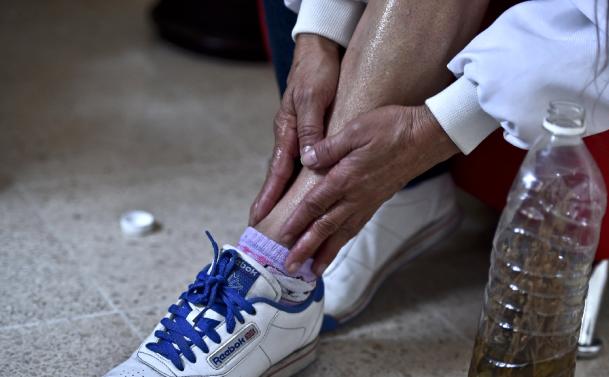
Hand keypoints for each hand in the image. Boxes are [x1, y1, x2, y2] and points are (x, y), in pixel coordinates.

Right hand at [249, 34, 340, 225]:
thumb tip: (307, 160)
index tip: (259, 218)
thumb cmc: (316, 72)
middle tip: (262, 228)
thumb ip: (311, 129)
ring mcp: (297, 134)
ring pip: (289, 171)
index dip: (269, 197)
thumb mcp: (314, 99)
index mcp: (287, 131)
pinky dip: (298, 179)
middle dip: (270, 203)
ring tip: (279, 218)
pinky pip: (301, 161)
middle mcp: (289, 136)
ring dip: (283, 195)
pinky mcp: (307, 131)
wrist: (319, 50)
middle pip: (278, 177)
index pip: (276, 171)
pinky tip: (301, 191)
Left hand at [281, 105, 459, 274]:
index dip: (296, 222)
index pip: (315, 205)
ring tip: (313, 270)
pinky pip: (357, 226)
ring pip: (342, 232)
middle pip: (325, 227)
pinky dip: (344, 240)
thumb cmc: (392, 127)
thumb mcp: (356, 128)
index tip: (281, 238)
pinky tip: (338, 245)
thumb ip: (329, 147)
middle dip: (306, 249)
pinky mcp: (378, 200)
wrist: (427, 137)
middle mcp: (356, 195)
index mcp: (346, 177)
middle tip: (290, 268)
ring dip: (326, 252)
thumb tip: (306, 159)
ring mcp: (368, 200)